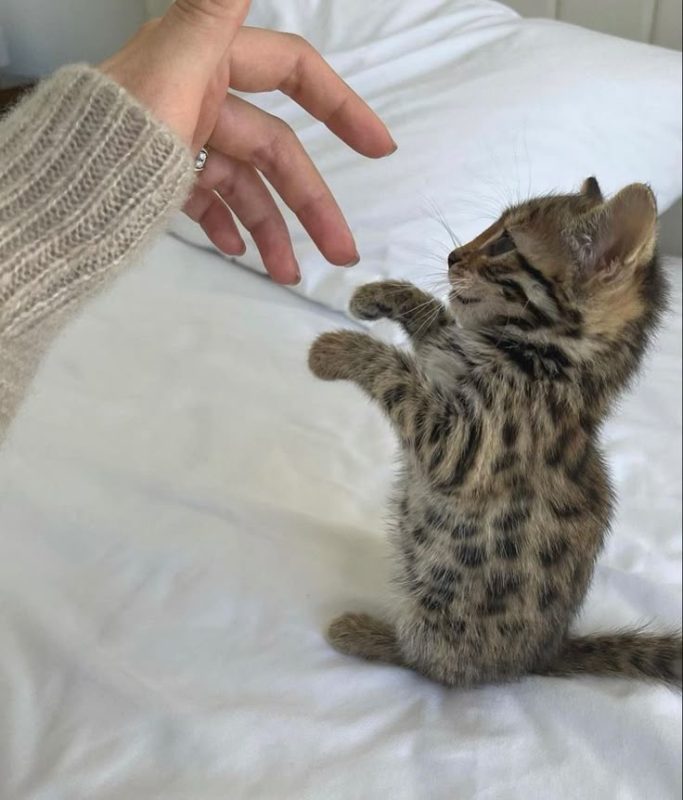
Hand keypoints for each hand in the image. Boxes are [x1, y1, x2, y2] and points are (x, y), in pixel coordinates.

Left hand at [100, 0, 395, 284]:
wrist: (60, 192)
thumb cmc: (122, 126)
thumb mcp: (178, 60)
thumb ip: (216, 6)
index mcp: (212, 61)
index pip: (294, 73)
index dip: (341, 105)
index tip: (379, 148)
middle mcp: (204, 97)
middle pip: (277, 149)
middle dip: (313, 202)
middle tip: (344, 250)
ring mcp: (186, 142)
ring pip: (247, 187)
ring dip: (273, 232)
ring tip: (290, 275)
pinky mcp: (166, 179)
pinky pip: (210, 202)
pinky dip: (228, 226)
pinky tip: (240, 255)